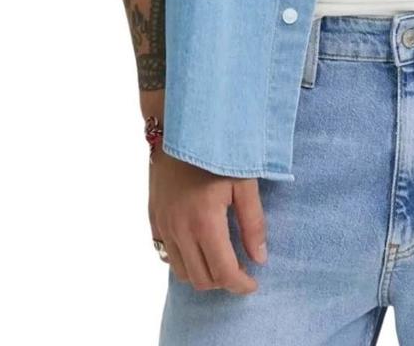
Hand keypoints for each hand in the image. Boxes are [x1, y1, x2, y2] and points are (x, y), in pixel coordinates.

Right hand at [148, 145, 267, 293]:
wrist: (180, 128)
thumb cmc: (217, 152)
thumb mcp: (244, 182)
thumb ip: (253, 223)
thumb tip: (259, 259)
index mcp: (205, 222)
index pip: (223, 272)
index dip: (240, 284)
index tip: (253, 283)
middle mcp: (180, 229)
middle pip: (201, 279)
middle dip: (223, 282)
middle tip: (240, 271)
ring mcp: (163, 225)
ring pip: (181, 272)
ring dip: (203, 274)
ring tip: (221, 260)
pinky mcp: (154, 219)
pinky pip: (166, 254)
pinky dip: (184, 261)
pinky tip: (199, 247)